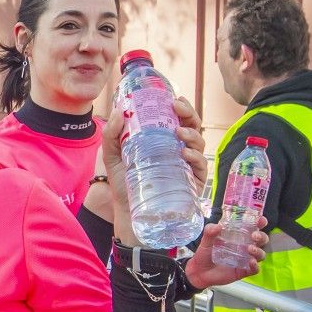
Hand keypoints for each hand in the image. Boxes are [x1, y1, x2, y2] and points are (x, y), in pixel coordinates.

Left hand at [102, 98, 207, 241]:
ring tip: (179, 132)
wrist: (128, 211)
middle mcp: (178, 149)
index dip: (180, 107)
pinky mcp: (193, 181)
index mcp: (163, 140)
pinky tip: (184, 153)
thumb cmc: (123, 183)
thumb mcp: (113, 156)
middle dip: (189, 114)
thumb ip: (111, 134)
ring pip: (199, 142)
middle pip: (192, 126)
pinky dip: (195, 156)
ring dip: (192, 133)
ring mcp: (187, 164)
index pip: (177, 118)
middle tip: (178, 109)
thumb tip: (118, 110)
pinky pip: (200, 165)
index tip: (174, 99)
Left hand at [184, 215, 267, 288]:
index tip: (260, 220)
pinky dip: (255, 266)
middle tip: (254, 236)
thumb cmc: (205, 253)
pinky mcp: (243, 271)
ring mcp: (245, 259)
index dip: (260, 223)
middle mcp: (245, 246)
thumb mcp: (206, 241)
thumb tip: (218, 226)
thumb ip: (210, 232)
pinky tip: (251, 262)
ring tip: (249, 249)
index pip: (253, 227)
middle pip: (261, 240)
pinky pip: (254, 269)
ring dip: (258, 251)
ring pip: (260, 254)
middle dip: (261, 236)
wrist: (199, 272)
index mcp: (239, 236)